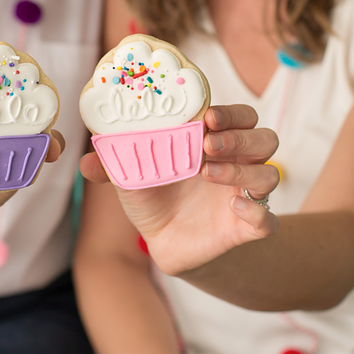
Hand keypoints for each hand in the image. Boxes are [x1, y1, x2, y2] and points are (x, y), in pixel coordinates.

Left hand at [79, 105, 278, 274]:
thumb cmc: (151, 196)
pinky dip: (257, 212)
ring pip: (269, 174)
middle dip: (238, 138)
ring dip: (243, 170)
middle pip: (263, 138)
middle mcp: (234, 164)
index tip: (206, 117)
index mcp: (210, 142)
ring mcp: (243, 195)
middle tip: (206, 144)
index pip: (239, 117)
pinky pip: (269, 220)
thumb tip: (84, 160)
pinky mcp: (246, 227)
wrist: (162, 240)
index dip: (230, 113)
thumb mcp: (128, 176)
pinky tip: (233, 208)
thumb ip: (110, 163)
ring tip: (208, 172)